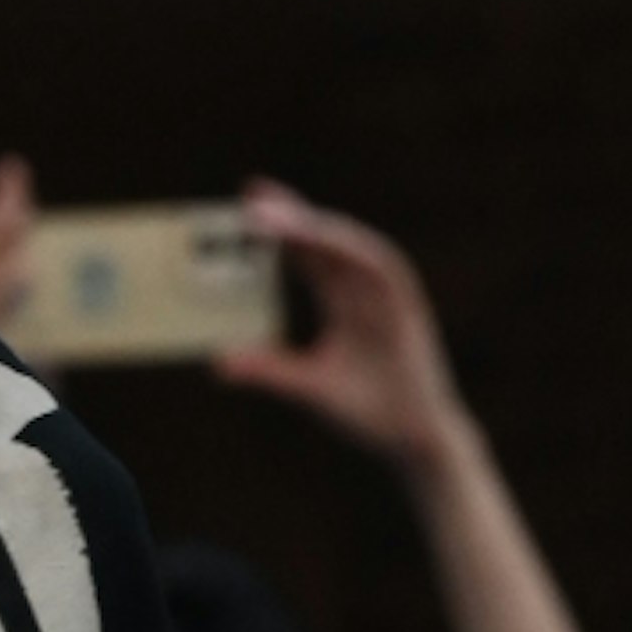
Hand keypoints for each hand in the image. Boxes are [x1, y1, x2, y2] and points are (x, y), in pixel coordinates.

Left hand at [214, 178, 467, 472]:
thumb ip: (269, 369)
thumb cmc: (367, 411)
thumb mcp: (307, 386)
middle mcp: (363, 291)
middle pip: (323, 241)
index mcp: (342, 301)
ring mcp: (387, 297)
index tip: (242, 207)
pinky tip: (327, 237)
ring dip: (315, 228)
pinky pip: (381, 270)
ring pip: (349, 248)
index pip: (305, 255)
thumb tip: (219, 362)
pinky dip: (354, 251)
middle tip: (250, 192)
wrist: (413, 439)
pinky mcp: (408, 308)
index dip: (277, 230)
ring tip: (277, 215)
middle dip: (290, 214)